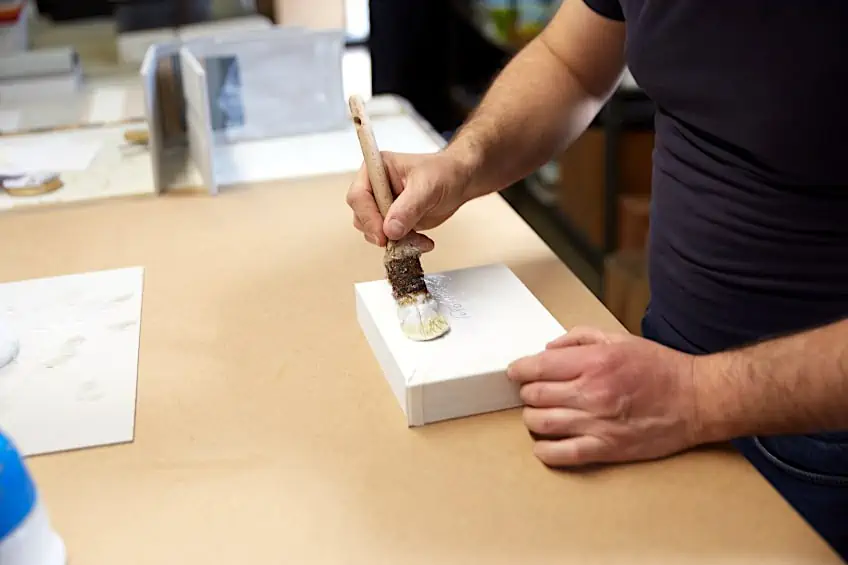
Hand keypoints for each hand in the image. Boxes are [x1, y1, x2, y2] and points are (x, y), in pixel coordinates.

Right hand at [345, 151, 473, 249]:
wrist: (458, 183)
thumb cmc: (443, 173)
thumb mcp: (427, 186)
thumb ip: (408, 207)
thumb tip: (390, 230)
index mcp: (376, 169)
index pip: (358, 196)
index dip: (368, 217)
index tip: (383, 234)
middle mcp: (374, 188)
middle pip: (361, 217)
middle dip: (380, 232)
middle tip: (401, 240)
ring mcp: (381, 206)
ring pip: (373, 232)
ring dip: (395, 242)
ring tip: (419, 240)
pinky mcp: (391, 221)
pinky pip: (388, 240)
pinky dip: (403, 245)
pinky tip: (421, 242)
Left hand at [506, 327, 701, 467]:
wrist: (696, 399)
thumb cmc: (658, 367)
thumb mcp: (618, 338)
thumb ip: (579, 337)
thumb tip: (547, 349)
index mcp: (593, 361)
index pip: (537, 367)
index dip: (519, 370)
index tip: (515, 372)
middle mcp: (591, 391)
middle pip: (534, 395)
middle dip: (527, 393)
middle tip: (532, 392)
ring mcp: (597, 423)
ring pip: (540, 424)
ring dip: (531, 419)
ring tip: (538, 415)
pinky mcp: (606, 449)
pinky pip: (561, 455)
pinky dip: (544, 451)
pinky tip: (545, 444)